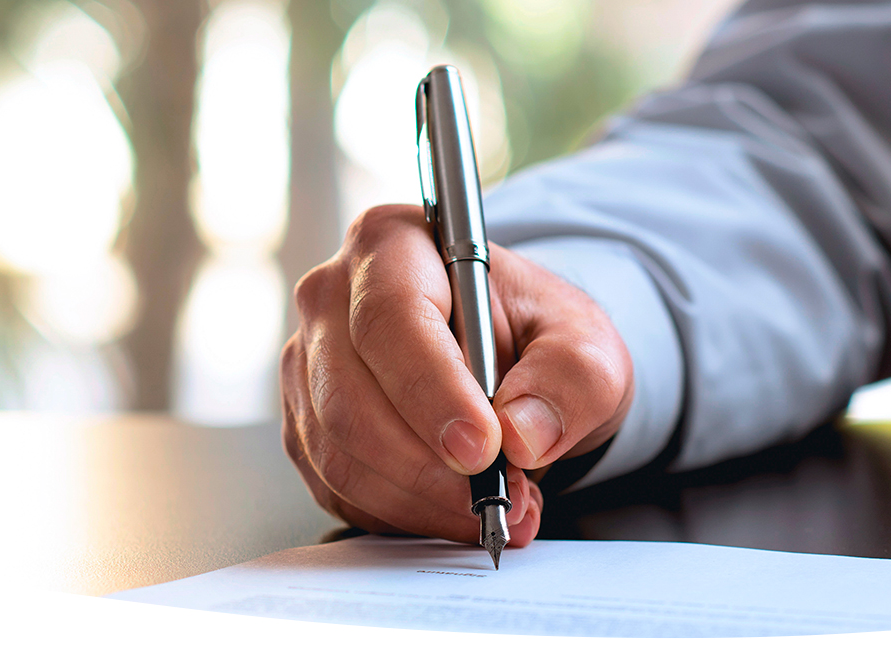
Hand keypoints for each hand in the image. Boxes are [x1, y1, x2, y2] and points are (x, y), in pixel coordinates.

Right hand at [281, 204, 633, 545]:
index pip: (390, 318)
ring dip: (418, 499)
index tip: (483, 448)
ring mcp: (308, 366)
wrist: (511, 360)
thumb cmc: (534, 335)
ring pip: (338, 453)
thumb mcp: (585, 342)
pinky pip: (336, 488)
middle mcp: (331, 299)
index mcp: (392, 245)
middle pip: (349, 398)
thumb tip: (523, 435)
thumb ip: (572, 379)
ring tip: (492, 506)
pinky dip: (400, 514)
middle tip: (497, 495)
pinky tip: (451, 508)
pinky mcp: (305, 425)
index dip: (431, 391)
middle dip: (426, 466)